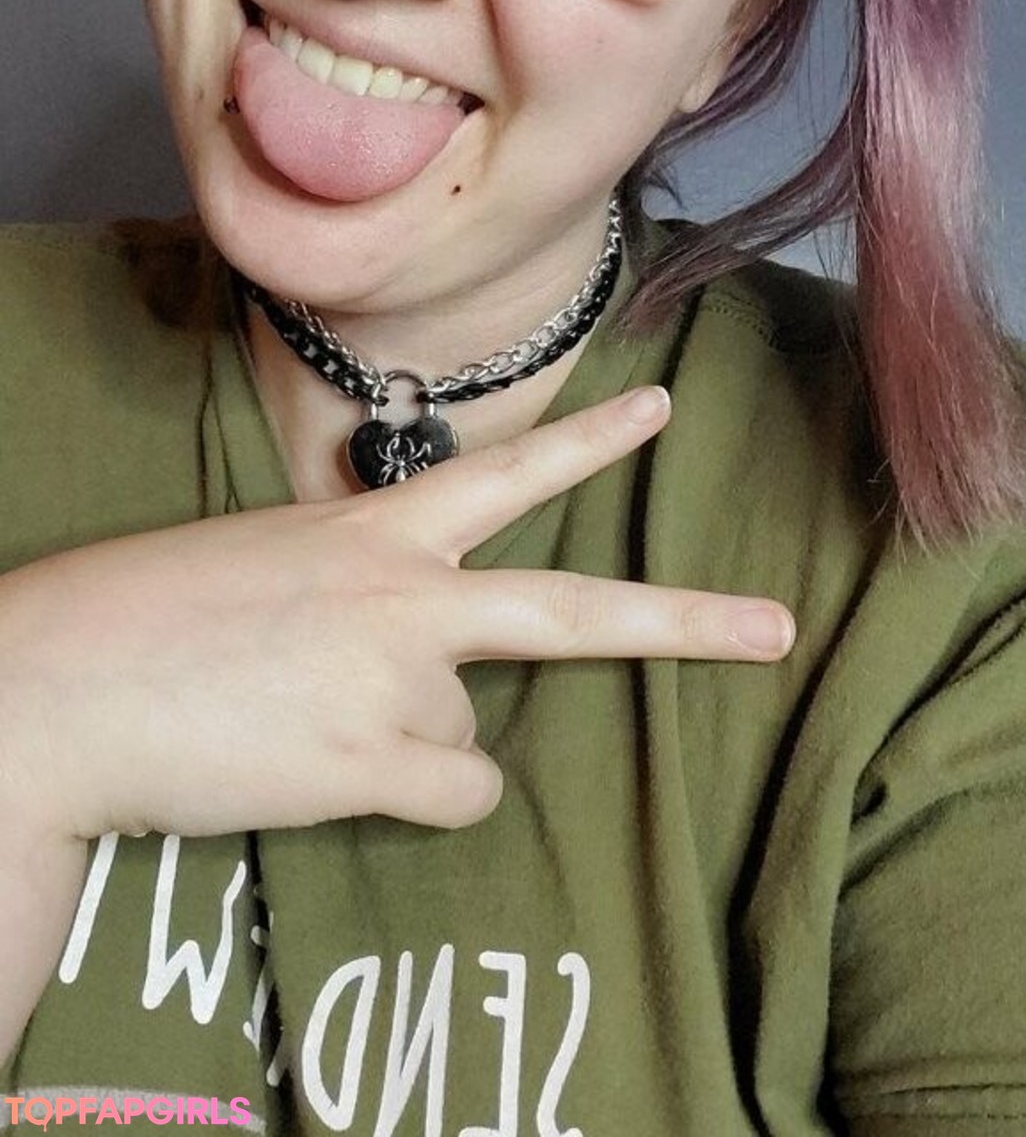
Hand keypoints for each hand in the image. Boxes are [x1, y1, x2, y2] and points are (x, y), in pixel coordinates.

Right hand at [0, 387, 794, 839]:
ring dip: (406, 738)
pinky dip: (405, 794)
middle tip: (776, 630)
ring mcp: (399, 679)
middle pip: (574, 612)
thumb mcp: (271, 562)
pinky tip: (323, 770)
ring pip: (467, 732)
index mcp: (374, 528)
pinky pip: (450, 794)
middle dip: (686, 622)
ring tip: (304, 719)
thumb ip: (361, 588)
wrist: (65, 686)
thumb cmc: (151, 617)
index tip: (661, 411)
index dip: (590, 441)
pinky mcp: (376, 764)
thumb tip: (422, 664)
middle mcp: (406, 595)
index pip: (505, 474)